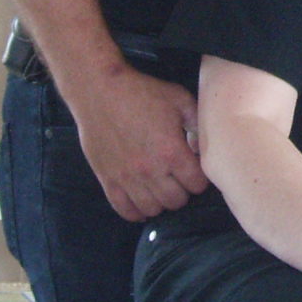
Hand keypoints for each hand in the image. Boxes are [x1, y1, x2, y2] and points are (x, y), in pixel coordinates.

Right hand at [63, 65, 207, 221]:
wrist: (99, 90)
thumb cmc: (141, 92)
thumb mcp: (179, 100)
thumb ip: (197, 124)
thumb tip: (202, 147)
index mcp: (172, 151)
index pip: (197, 185)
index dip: (200, 178)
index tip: (195, 169)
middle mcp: (151, 170)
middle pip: (177, 201)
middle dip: (183, 191)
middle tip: (179, 178)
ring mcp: (127, 178)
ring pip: (153, 209)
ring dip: (161, 201)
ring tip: (161, 188)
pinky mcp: (108, 179)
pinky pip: (125, 210)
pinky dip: (136, 211)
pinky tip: (142, 201)